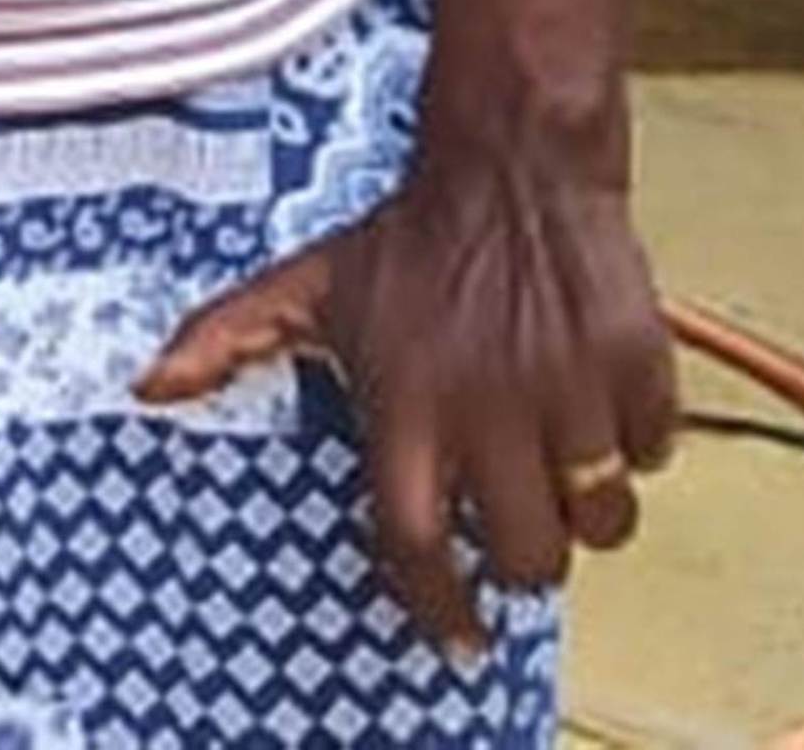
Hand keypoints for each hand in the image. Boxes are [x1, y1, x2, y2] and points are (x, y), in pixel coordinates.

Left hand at [136, 111, 672, 654]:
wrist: (510, 164)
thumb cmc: (405, 239)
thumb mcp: (306, 286)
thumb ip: (226, 341)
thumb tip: (148, 386)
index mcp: (406, 403)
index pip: (417, 540)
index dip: (438, 605)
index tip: (460, 640)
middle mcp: (488, 407)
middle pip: (528, 552)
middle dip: (525, 558)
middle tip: (516, 522)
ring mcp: (570, 388)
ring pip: (601, 516)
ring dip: (587, 508)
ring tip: (560, 464)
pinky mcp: (636, 364)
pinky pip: (655, 450)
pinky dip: (638, 442)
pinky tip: (599, 403)